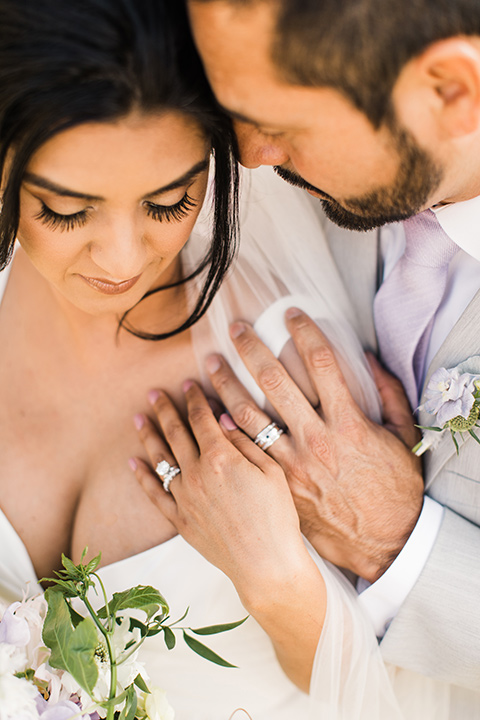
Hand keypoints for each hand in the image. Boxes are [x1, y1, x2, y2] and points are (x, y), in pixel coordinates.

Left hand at [130, 382, 325, 690]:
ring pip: (160, 458)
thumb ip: (245, 441)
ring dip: (148, 435)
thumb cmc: (277, 517)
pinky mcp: (180, 520)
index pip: (202, 417)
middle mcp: (196, 473)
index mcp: (221, 457)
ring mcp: (185, 497)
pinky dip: (142, 476)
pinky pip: (153, 493)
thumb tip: (224, 418)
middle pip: (175, 432)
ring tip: (138, 418)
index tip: (188, 384)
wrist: (266, 565)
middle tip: (153, 392)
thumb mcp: (272, 471)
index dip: (194, 398)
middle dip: (164, 408)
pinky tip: (133, 462)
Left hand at [204, 309, 423, 582]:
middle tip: (235, 329)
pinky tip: (213, 415)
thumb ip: (390, 394)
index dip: (305, 332)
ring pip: (248, 417)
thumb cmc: (394, 490)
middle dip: (252, 349)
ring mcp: (291, 465)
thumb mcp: (402, 438)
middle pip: (274, 382)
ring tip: (209, 364)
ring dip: (225, 386)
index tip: (291, 314)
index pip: (321, 363)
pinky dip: (227, 432)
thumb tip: (369, 358)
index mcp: (348, 424)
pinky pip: (243, 456)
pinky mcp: (277, 486)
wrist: (381, 544)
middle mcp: (315, 440)